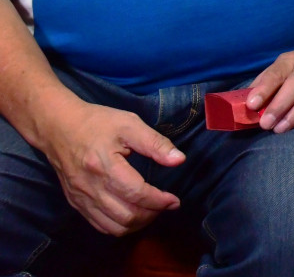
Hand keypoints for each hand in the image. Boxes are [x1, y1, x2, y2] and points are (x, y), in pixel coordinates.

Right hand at [42, 102, 184, 235]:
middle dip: (152, 214)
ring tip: (152, 211)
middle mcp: (91, 187)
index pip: (136, 194)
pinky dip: (119, 226)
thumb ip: (155, 143)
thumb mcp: (130, 124)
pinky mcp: (75, 203)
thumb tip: (179, 160)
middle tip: (166, 205)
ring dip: (138, 224)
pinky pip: (99, 225)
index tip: (174, 200)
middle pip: (126, 216)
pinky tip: (132, 214)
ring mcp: (81, 198)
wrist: (58, 127)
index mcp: (105, 166)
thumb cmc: (96, 123)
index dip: (159, 201)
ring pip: (113, 226)